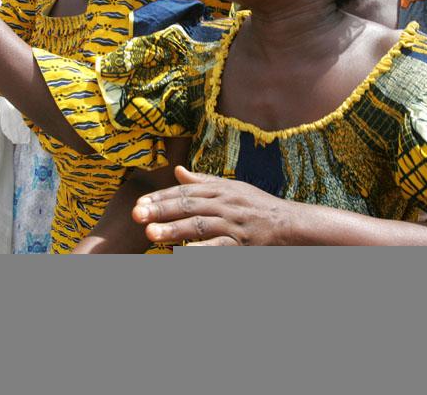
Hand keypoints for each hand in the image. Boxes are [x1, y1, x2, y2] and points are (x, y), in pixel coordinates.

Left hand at [131, 167, 293, 245]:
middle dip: (160, 210)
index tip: (139, 204)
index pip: (184, 192)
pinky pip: (217, 249)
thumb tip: (176, 171)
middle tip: (136, 216)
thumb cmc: (257, 206)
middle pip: (188, 206)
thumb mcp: (231, 188)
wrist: (289, 224)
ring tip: (151, 234)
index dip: (160, 197)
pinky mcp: (241, 244)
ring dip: (173, 230)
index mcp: (220, 190)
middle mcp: (224, 204)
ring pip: (199, 226)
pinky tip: (182, 255)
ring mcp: (232, 224)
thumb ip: (203, 181)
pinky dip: (200, 252)